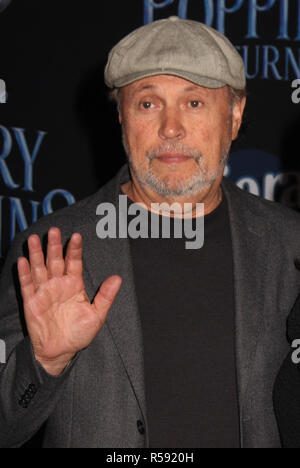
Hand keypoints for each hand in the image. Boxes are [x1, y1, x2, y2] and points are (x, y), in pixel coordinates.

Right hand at [17, 227, 121, 375]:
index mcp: (74, 285)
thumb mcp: (97, 315)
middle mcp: (58, 284)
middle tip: (54, 231)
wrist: (61, 351)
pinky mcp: (31, 301)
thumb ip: (106, 296)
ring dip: (36, 254)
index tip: (76, 236)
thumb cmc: (79, 333)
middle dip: (54, 245)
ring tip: (34, 240)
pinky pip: (27, 285)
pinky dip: (25, 273)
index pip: (74, 262)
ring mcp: (44, 291)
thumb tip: (117, 278)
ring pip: (39, 268)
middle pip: (55, 260)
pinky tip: (24, 261)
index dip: (74, 249)